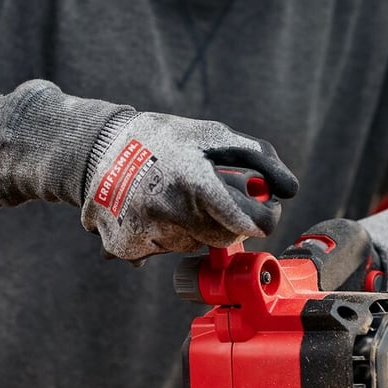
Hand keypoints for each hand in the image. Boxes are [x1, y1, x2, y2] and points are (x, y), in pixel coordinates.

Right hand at [81, 111, 297, 260]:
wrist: (97, 148)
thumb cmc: (164, 138)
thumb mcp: (212, 134)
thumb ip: (258, 158)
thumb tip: (290, 189)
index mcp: (193, 180)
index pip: (246, 222)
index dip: (262, 219)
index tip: (262, 212)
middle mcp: (168, 209)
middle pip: (224, 240)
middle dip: (229, 223)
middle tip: (218, 201)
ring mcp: (144, 231)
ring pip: (193, 247)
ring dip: (194, 229)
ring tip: (175, 198)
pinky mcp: (125, 246)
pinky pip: (163, 253)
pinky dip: (164, 236)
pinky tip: (152, 210)